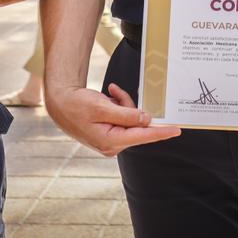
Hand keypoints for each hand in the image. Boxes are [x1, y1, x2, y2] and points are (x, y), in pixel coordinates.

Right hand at [45, 82, 180, 156]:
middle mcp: (112, 145)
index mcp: (110, 141)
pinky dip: (119, 106)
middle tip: (114, 93)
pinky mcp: (110, 134)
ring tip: (108, 95)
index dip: (161, 132)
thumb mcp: (102, 107)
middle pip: (137, 124)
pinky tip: (108, 97)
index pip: (142, 136)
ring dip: (123, 104)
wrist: (60, 103)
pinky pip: (124, 118)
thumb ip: (126, 114)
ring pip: (131, 119)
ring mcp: (112, 140)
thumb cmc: (76, 105)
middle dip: (129, 106)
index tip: (177, 130)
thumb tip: (147, 120)